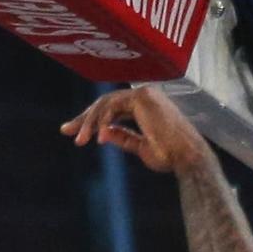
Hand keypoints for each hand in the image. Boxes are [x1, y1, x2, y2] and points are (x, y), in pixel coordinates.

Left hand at [63, 86, 213, 177]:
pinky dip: (103, 122)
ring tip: (81, 140)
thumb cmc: (170, 156)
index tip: (74, 131)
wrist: (186, 158)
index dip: (92, 119)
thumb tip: (103, 132)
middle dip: (85, 117)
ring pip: (106, 104)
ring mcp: (144, 93)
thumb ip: (122, 137)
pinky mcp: (142, 96)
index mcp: (146, 106)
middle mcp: (145, 96)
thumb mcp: (140, 147)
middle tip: (67, 130)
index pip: (113, 108)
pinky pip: (113, 106)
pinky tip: (99, 138)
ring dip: (90, 121)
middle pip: (106, 102)